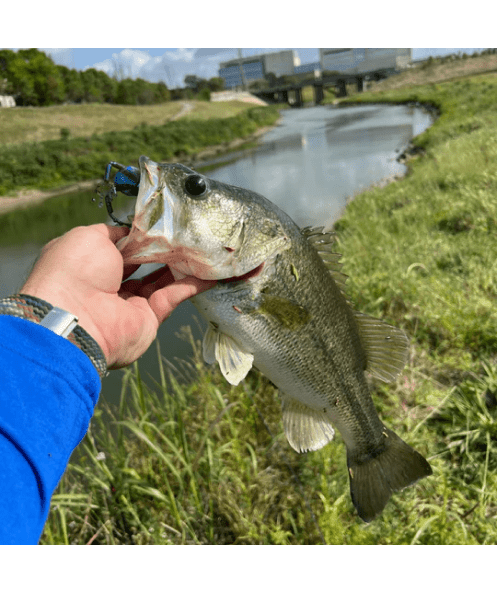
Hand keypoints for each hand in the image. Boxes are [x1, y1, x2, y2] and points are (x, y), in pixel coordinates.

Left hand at [21, 224, 215, 368]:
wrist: (76, 314)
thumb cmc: (75, 270)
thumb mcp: (88, 237)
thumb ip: (112, 233)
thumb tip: (129, 233)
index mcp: (90, 267)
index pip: (119, 251)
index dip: (139, 239)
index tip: (160, 227)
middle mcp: (108, 287)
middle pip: (142, 267)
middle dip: (163, 252)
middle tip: (185, 236)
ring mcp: (129, 305)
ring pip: (160, 282)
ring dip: (180, 267)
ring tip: (200, 250)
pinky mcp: (148, 320)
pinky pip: (172, 298)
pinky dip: (191, 286)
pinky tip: (209, 274)